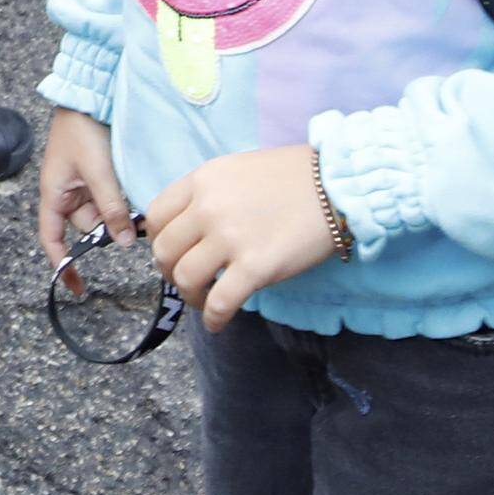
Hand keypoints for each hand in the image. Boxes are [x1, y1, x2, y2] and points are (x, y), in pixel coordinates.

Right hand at [37, 107, 131, 269]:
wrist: (89, 96)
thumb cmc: (82, 131)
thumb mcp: (97, 172)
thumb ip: (110, 207)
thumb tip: (124, 242)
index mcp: (54, 195)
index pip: (52, 240)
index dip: (63, 264)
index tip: (78, 287)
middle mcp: (67, 194)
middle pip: (88, 227)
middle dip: (108, 223)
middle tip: (130, 215)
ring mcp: (83, 185)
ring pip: (103, 212)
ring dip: (118, 208)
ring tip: (128, 188)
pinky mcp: (98, 175)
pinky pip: (110, 196)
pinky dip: (121, 197)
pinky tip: (130, 184)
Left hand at [146, 142, 350, 326]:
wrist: (337, 184)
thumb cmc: (292, 177)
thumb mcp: (237, 170)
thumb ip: (209, 194)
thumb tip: (188, 226)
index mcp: (203, 180)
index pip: (156, 216)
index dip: (158, 241)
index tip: (173, 253)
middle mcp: (209, 206)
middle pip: (165, 251)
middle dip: (170, 272)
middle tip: (188, 280)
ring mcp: (231, 237)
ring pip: (185, 278)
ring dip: (190, 297)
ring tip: (205, 300)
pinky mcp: (256, 266)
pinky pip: (220, 302)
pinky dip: (214, 319)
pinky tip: (219, 323)